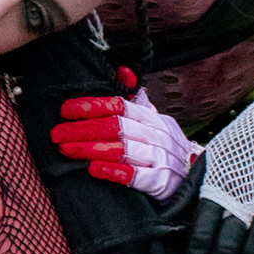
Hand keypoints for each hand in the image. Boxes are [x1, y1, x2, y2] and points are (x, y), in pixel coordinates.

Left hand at [49, 86, 198, 200]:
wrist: (197, 177)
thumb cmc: (166, 148)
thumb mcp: (155, 121)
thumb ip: (136, 100)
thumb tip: (122, 71)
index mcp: (151, 117)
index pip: (120, 105)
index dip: (92, 106)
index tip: (66, 110)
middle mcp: (156, 134)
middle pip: (116, 126)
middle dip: (84, 129)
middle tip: (57, 133)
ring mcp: (160, 157)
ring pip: (123, 148)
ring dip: (92, 148)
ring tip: (67, 149)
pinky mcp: (162, 181)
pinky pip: (138, 176)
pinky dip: (116, 171)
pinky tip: (95, 169)